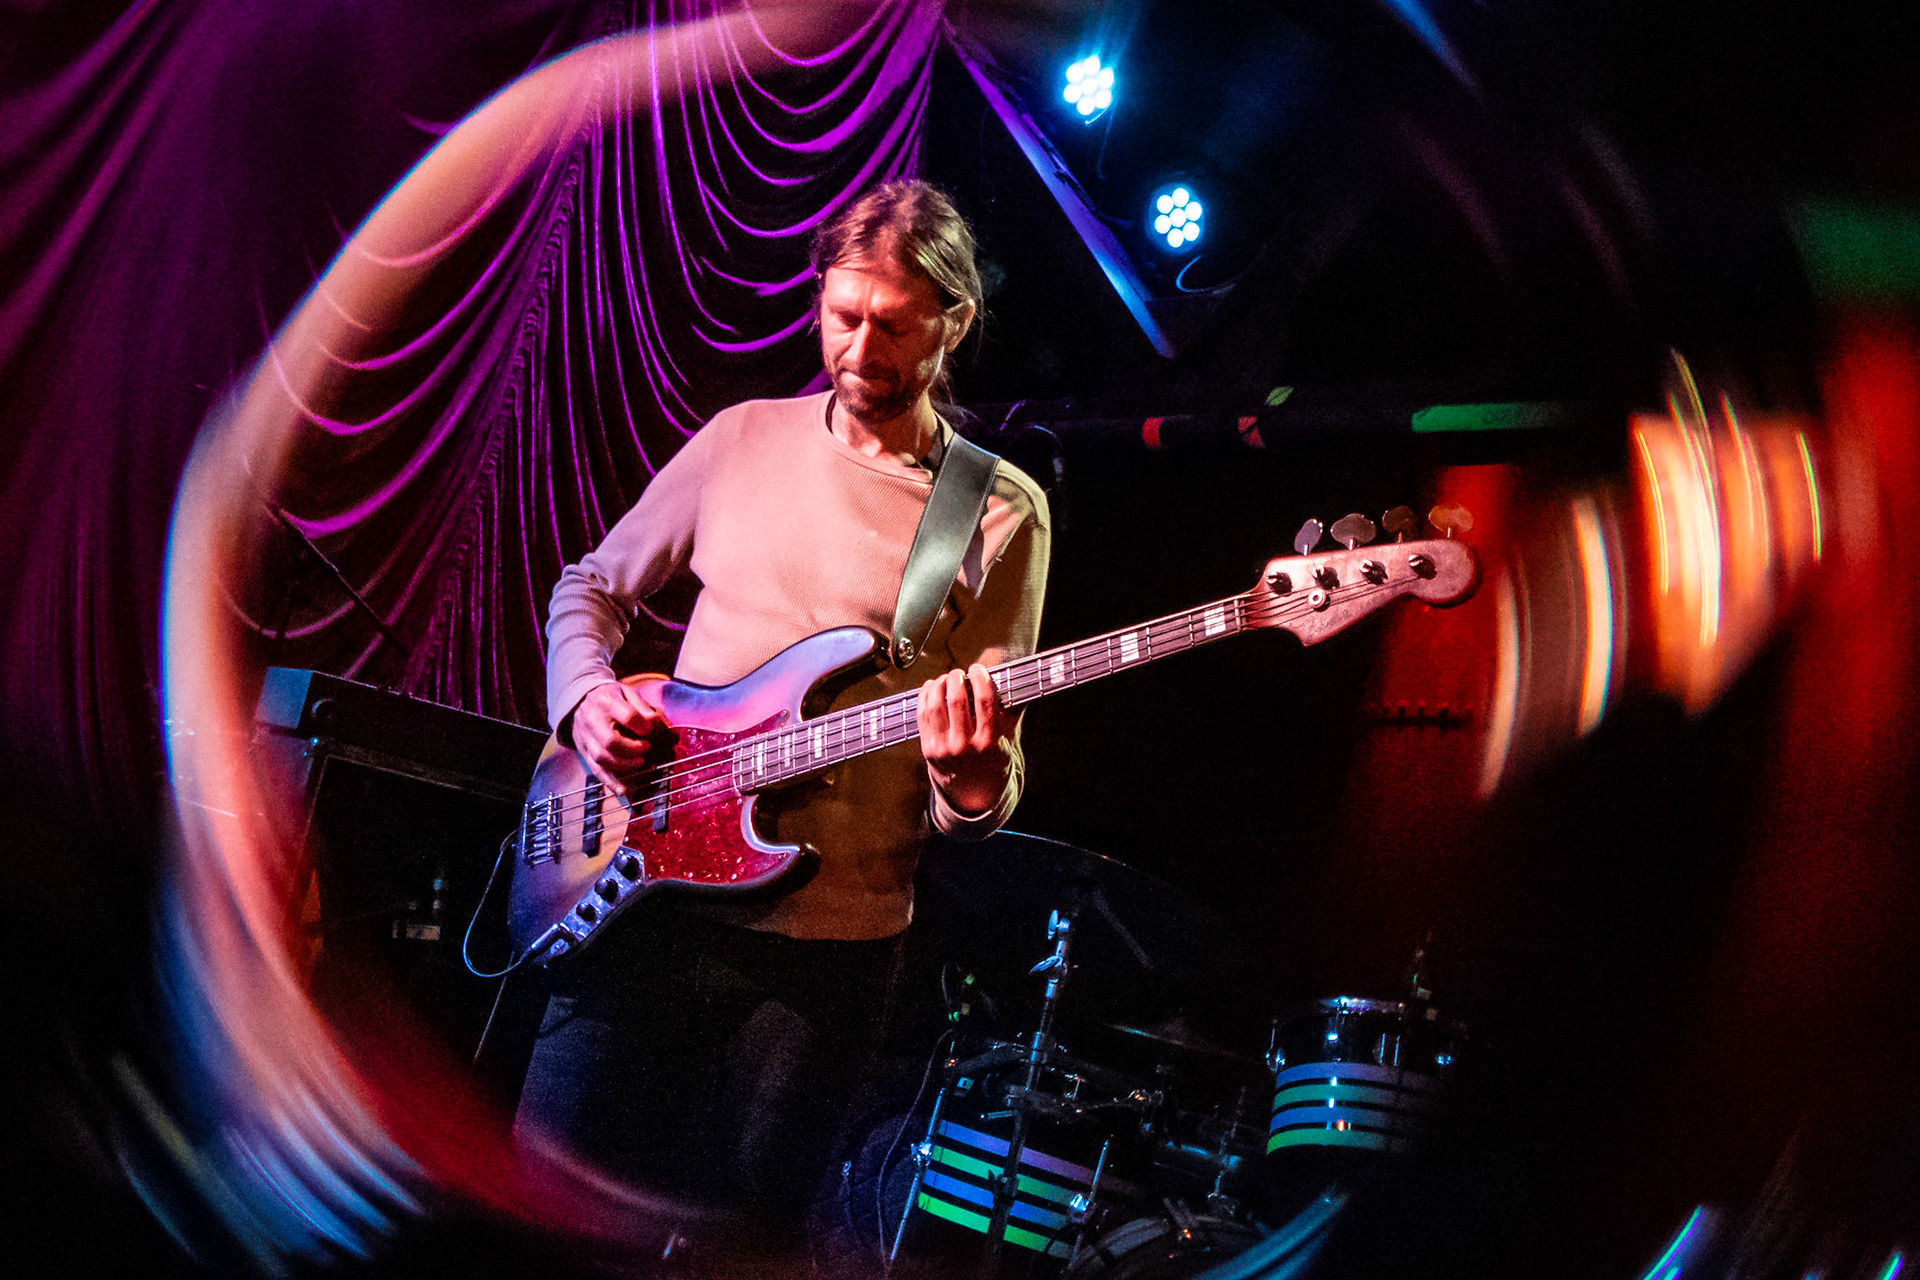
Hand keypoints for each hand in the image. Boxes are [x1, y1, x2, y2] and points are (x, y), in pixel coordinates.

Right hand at [568, 680, 674, 795]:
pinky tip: (624, 790)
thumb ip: (642, 706)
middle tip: (646, 748)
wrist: (579, 700)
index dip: (643, 726)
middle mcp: (592, 720)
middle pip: (610, 741)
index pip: (627, 716)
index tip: (651, 730)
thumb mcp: (625, 691)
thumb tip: (656, 722)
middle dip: (632, 749)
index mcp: (605, 701)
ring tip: (640, 763)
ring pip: (602, 758)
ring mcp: (586, 738)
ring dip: (624, 765)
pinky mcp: (584, 752)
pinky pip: (596, 770)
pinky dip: (610, 782)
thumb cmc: (608, 697)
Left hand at [917, 663, 1014, 815]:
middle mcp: (965, 746)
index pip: (985, 702)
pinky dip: (925, 697)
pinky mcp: (928, 748)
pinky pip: (922, 715)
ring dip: (939, 685)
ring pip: (935, 706)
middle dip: (956, 679)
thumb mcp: (1008, 742)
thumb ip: (1010, 713)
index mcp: (989, 742)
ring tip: (945, 679)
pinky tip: (932, 688)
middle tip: (959, 673)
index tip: (978, 669)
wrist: (972, 793)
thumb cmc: (992, 762)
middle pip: (956, 700)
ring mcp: (944, 748)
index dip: (980, 679)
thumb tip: (1017, 682)